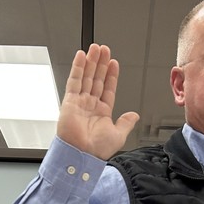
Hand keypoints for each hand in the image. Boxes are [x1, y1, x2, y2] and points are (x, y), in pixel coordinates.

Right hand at [57, 44, 138, 160]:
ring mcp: (79, 102)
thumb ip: (126, 123)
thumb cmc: (97, 150)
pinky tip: (81, 56)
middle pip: (96, 79)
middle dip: (101, 64)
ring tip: (95, 48)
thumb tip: (134, 115)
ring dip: (91, 62)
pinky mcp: (69, 101)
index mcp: (102, 112)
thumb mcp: (118, 135)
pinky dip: (77, 68)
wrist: (81, 155)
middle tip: (104, 49)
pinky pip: (74, 81)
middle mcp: (90, 105)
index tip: (114, 63)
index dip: (111, 75)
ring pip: (86, 77)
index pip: (107, 88)